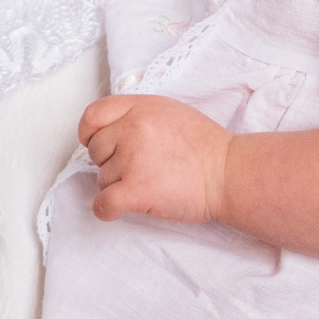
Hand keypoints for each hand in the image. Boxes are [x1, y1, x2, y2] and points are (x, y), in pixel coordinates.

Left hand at [79, 95, 232, 225]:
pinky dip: (106, 210)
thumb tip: (110, 133)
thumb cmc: (205, 147)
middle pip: (96, 151)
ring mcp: (133, 159)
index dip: (90, 133)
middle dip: (111, 163)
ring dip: (118, 186)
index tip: (96, 145)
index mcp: (140, 108)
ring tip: (150, 184)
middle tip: (140, 169)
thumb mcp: (169, 112)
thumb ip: (137, 116)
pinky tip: (120, 209)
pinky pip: (102, 204)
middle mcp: (132, 128)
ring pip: (102, 179)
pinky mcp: (136, 190)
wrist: (228, 173)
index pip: (93, 116)